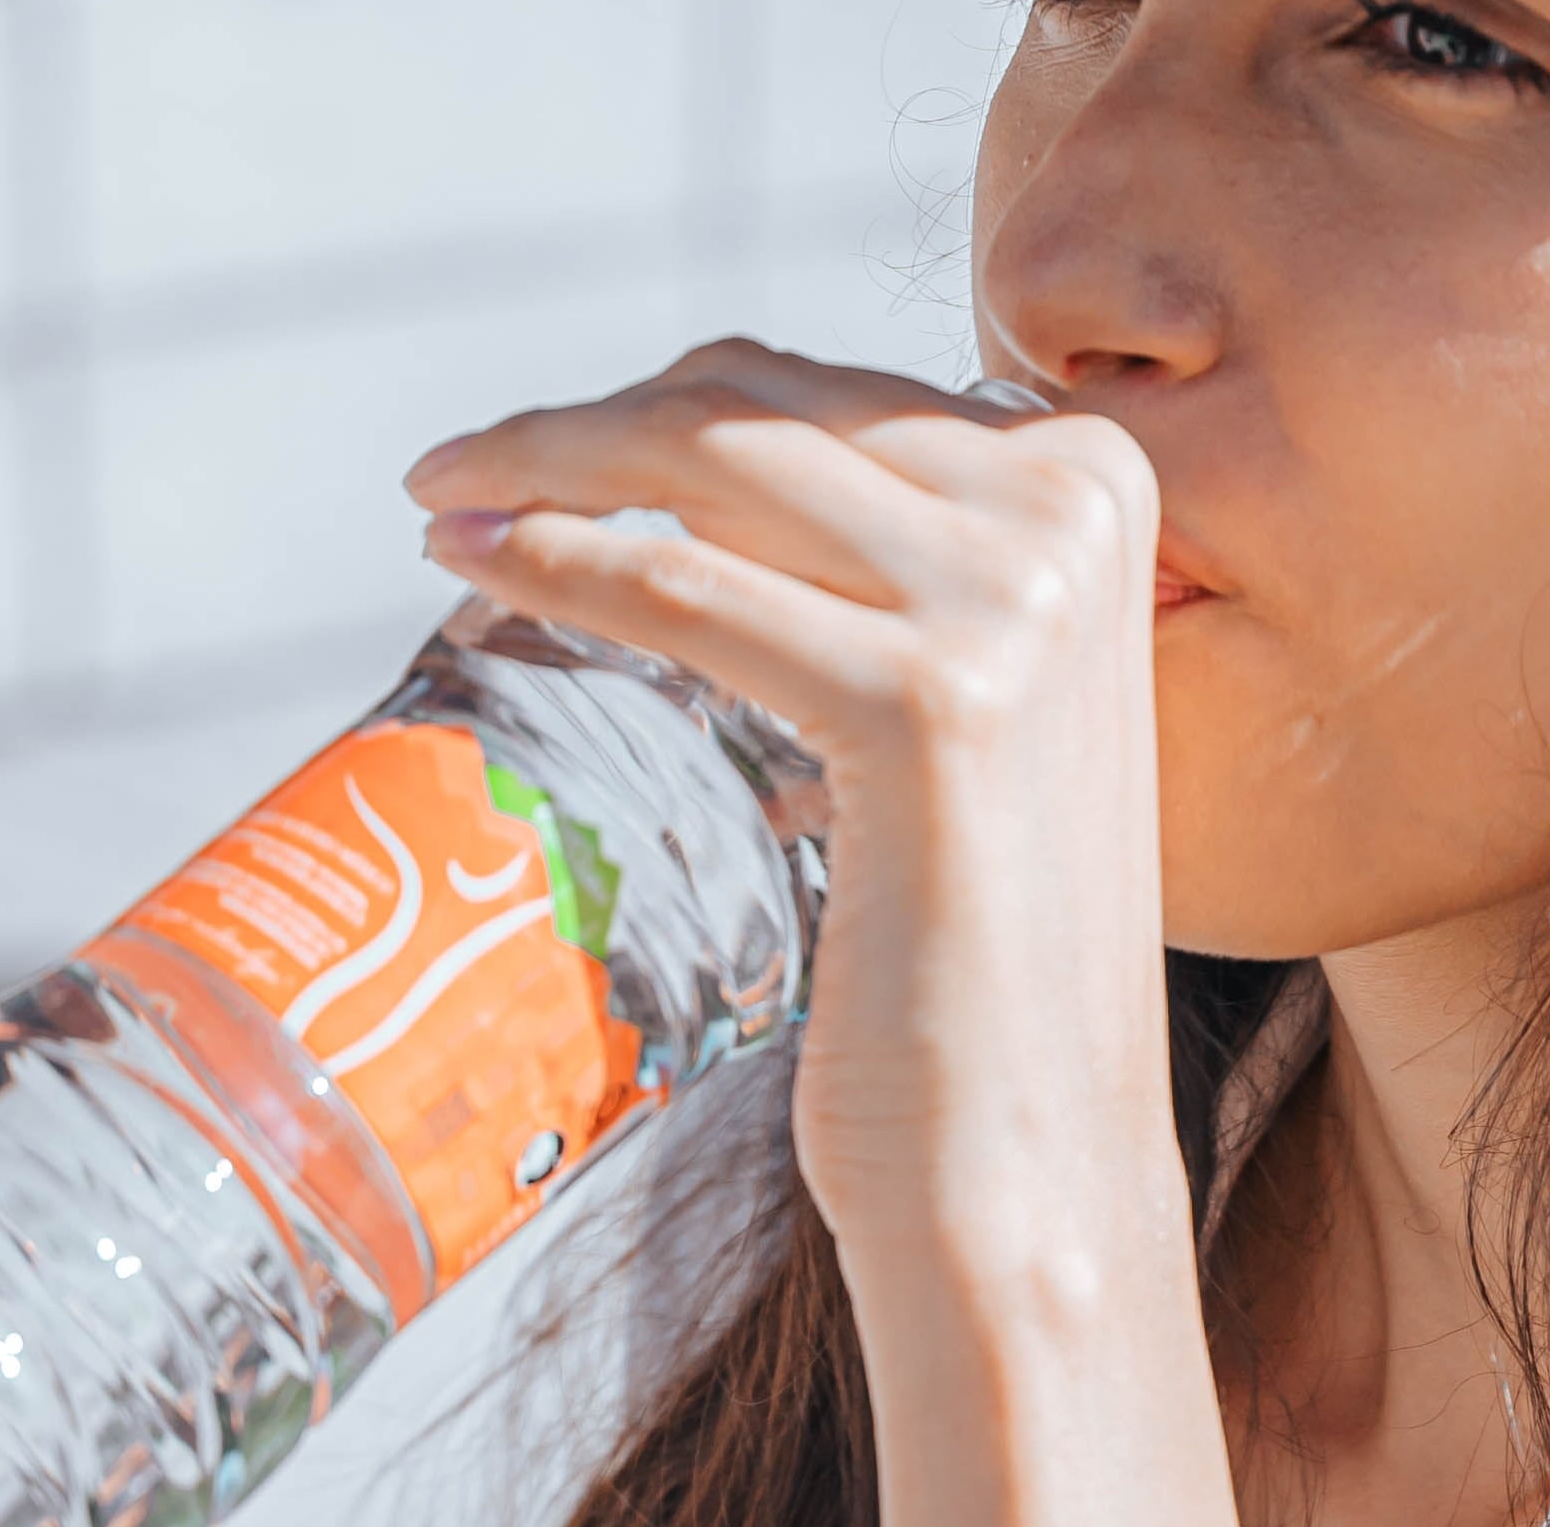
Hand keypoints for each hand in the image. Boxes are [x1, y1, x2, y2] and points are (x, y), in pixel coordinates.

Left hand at [405, 341, 1232, 1526]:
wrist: (1035, 1155)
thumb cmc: (982, 945)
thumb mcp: (974, 695)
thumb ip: (896, 564)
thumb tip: (704, 457)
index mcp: (1103, 484)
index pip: (839, 393)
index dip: (675, 404)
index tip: (553, 444)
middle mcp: (1077, 512)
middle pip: (770, 406)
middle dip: (594, 422)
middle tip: (467, 464)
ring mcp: (1015, 600)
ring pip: (716, 466)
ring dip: (548, 461)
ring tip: (446, 500)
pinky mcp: (930, 702)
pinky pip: (687, 591)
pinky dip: (562, 559)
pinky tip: (478, 563)